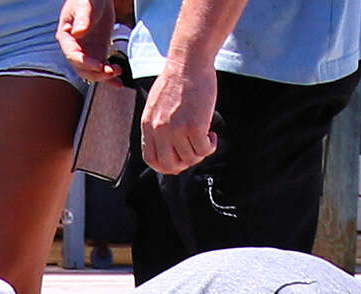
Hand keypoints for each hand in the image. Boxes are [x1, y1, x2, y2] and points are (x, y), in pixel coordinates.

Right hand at [58, 0, 121, 82]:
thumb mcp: (85, 5)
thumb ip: (82, 18)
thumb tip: (78, 32)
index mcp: (66, 37)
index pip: (73, 55)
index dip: (85, 62)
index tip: (99, 65)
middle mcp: (74, 47)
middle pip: (82, 68)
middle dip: (96, 73)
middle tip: (110, 71)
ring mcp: (87, 51)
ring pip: (92, 71)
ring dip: (104, 76)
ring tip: (117, 72)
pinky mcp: (98, 51)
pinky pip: (102, 67)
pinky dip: (109, 76)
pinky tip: (118, 82)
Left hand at [139, 59, 218, 174]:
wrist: (189, 61)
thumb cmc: (176, 79)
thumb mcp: (156, 104)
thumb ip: (157, 124)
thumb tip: (166, 145)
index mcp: (148, 124)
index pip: (151, 159)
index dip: (165, 165)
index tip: (177, 160)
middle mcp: (159, 129)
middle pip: (169, 165)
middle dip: (183, 165)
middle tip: (193, 153)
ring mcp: (177, 128)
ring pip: (190, 158)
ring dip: (200, 152)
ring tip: (205, 137)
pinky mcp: (195, 125)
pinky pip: (204, 150)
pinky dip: (210, 146)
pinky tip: (212, 135)